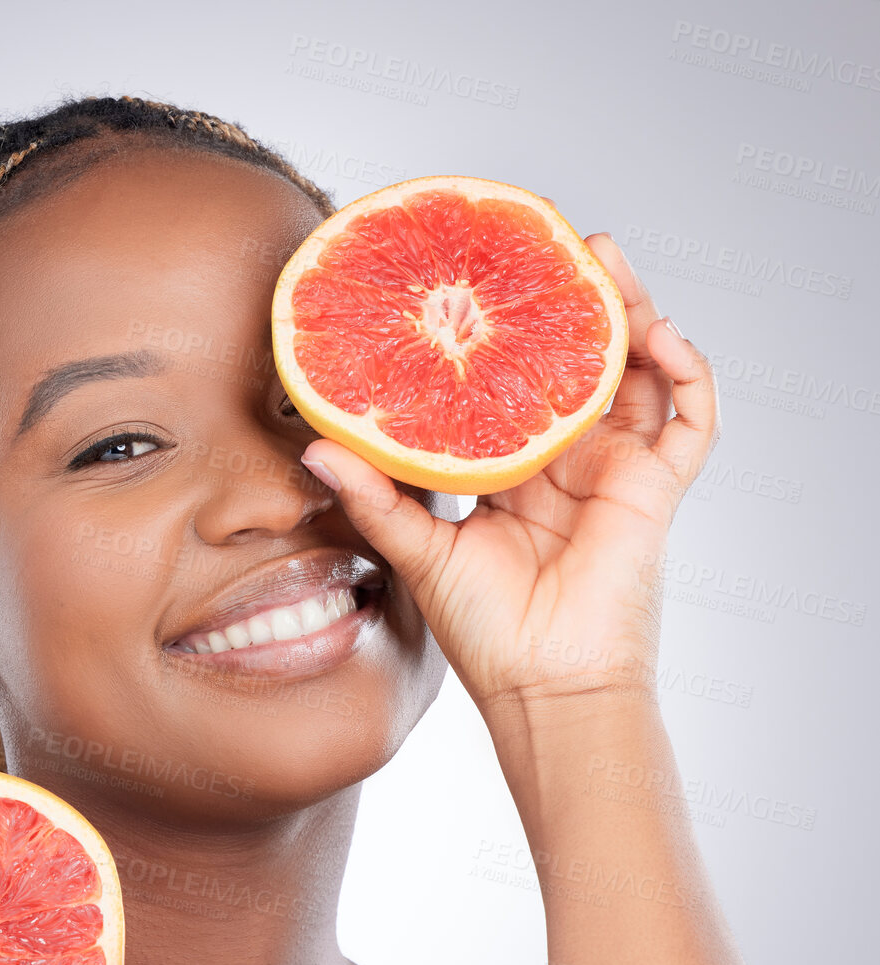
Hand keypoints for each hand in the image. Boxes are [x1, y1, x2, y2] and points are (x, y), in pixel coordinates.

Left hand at [300, 232, 720, 715]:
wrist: (542, 687)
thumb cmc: (484, 630)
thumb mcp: (417, 549)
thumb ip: (371, 496)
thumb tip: (311, 447)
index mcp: (512, 469)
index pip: (515, 379)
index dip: (508, 329)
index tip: (485, 275)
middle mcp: (566, 460)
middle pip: (580, 360)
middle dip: (573, 299)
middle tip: (554, 238)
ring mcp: (615, 470)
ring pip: (638, 373)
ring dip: (630, 312)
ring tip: (605, 258)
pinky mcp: (655, 489)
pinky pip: (692, 422)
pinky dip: (690, 375)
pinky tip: (664, 337)